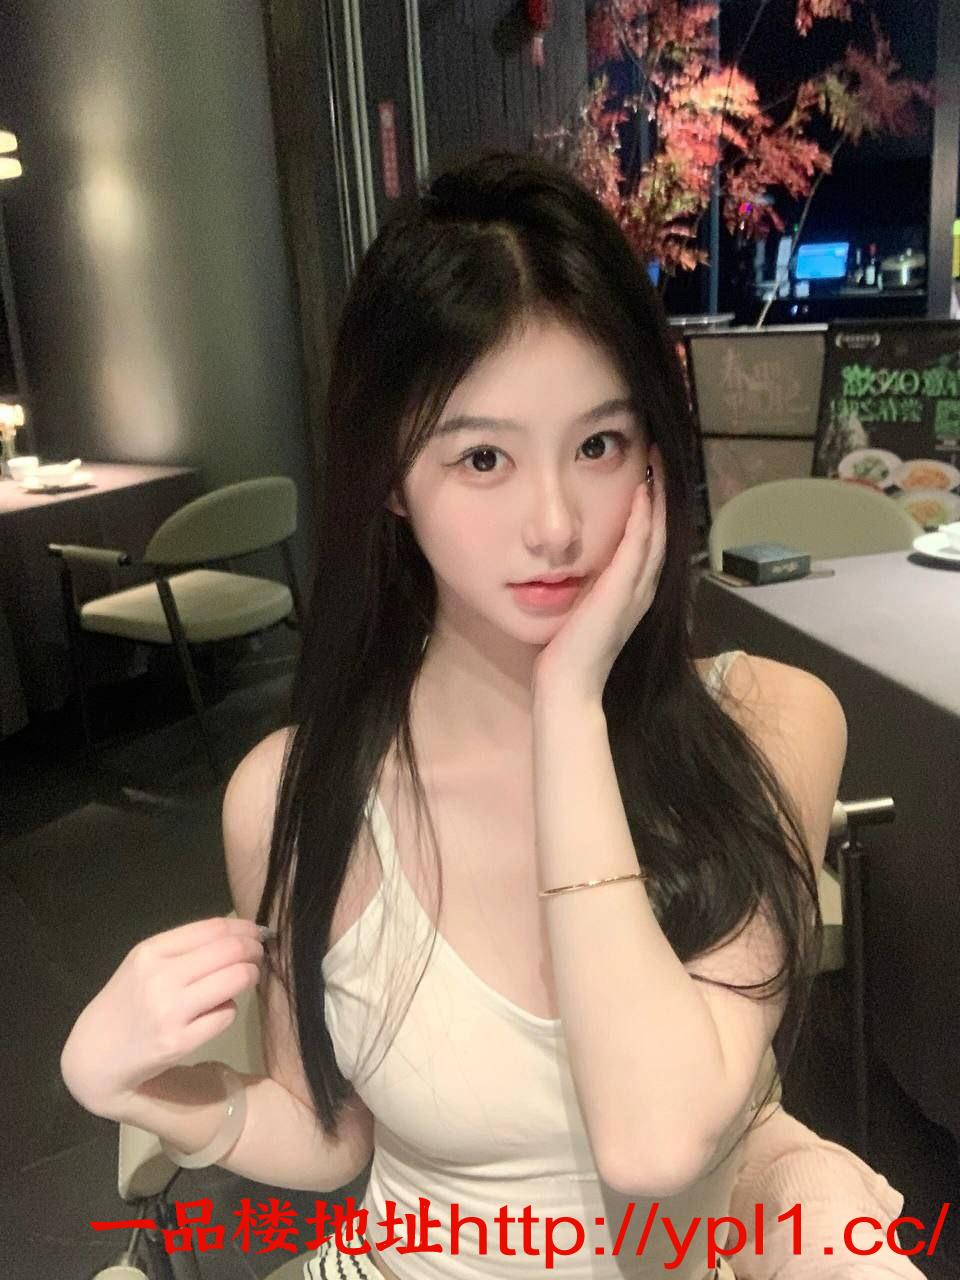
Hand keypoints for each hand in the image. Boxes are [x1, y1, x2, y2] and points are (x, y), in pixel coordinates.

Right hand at [60, 916, 266, 1119]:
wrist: (94, 1054)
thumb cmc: (125, 1002)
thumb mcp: (143, 964)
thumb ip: (184, 947)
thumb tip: (239, 933)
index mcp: (150, 951)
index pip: (213, 928)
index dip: (244, 928)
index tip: (257, 932)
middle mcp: (159, 977)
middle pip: (230, 951)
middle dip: (254, 950)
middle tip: (259, 955)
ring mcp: (169, 1011)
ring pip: (235, 979)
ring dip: (249, 976)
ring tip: (245, 979)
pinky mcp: (179, 1042)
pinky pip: (226, 1015)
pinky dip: (229, 1010)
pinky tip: (217, 1012)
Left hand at [531, 445, 665, 702]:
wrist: (568, 684)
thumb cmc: (567, 653)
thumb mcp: (581, 610)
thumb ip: (586, 588)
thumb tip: (573, 566)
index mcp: (633, 593)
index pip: (650, 541)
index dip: (653, 508)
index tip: (650, 475)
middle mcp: (642, 589)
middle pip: (661, 531)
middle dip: (662, 493)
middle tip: (663, 455)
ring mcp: (635, 591)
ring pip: (656, 533)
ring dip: (657, 496)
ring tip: (658, 461)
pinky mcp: (621, 592)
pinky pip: (638, 546)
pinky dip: (643, 518)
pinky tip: (642, 492)